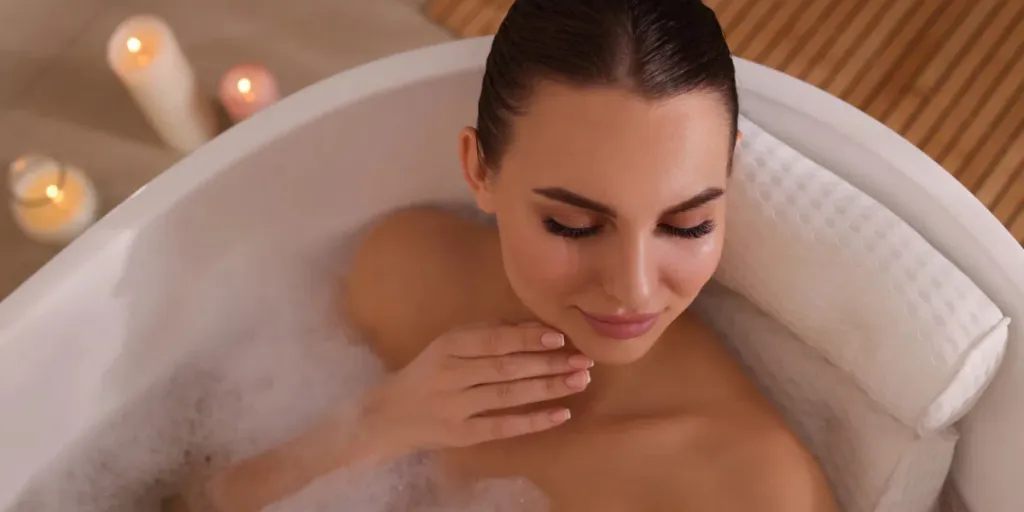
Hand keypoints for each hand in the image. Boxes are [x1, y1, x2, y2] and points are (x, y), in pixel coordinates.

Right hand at [358, 322, 592, 456]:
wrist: (387, 416)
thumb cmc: (427, 374)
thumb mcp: (447, 345)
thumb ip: (486, 334)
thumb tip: (533, 327)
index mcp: (448, 345)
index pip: (494, 340)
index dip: (528, 338)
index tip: (560, 337)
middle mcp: (450, 374)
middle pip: (507, 367)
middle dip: (549, 363)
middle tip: (584, 360)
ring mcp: (455, 407)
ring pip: (509, 395)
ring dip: (549, 388)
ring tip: (579, 381)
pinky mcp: (461, 435)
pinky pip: (503, 426)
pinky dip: (533, 421)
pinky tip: (561, 414)